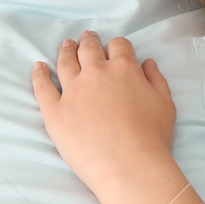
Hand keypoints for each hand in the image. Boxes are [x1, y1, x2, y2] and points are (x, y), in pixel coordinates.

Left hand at [32, 31, 176, 193]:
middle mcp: (96, 73)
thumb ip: (156, 80)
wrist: (129, 166)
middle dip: (89, 41)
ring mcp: (72, 91)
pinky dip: (39, 75)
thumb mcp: (165, 104)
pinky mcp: (55, 110)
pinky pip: (42, 87)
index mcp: (124, 69)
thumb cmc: (153, 138)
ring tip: (66, 45)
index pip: (119, 46)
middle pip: (89, 49)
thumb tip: (147, 63)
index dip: (117, 46)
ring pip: (66, 62)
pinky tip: (39, 67)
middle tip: (86, 38)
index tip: (114, 49)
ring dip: (66, 51)